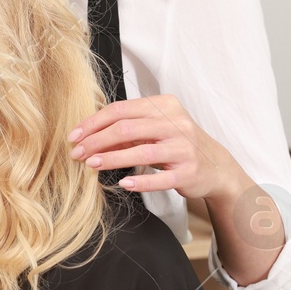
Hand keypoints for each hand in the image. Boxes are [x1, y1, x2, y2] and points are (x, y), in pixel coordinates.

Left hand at [67, 94, 250, 204]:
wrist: (215, 166)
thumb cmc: (177, 144)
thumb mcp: (155, 128)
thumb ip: (127, 128)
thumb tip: (87, 134)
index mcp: (165, 105)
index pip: (121, 110)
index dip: (94, 122)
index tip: (74, 136)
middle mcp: (176, 123)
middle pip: (127, 128)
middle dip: (97, 141)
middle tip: (77, 154)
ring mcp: (183, 148)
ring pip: (141, 151)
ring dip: (112, 158)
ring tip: (91, 165)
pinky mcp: (188, 172)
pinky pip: (160, 178)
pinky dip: (140, 181)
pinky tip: (123, 184)